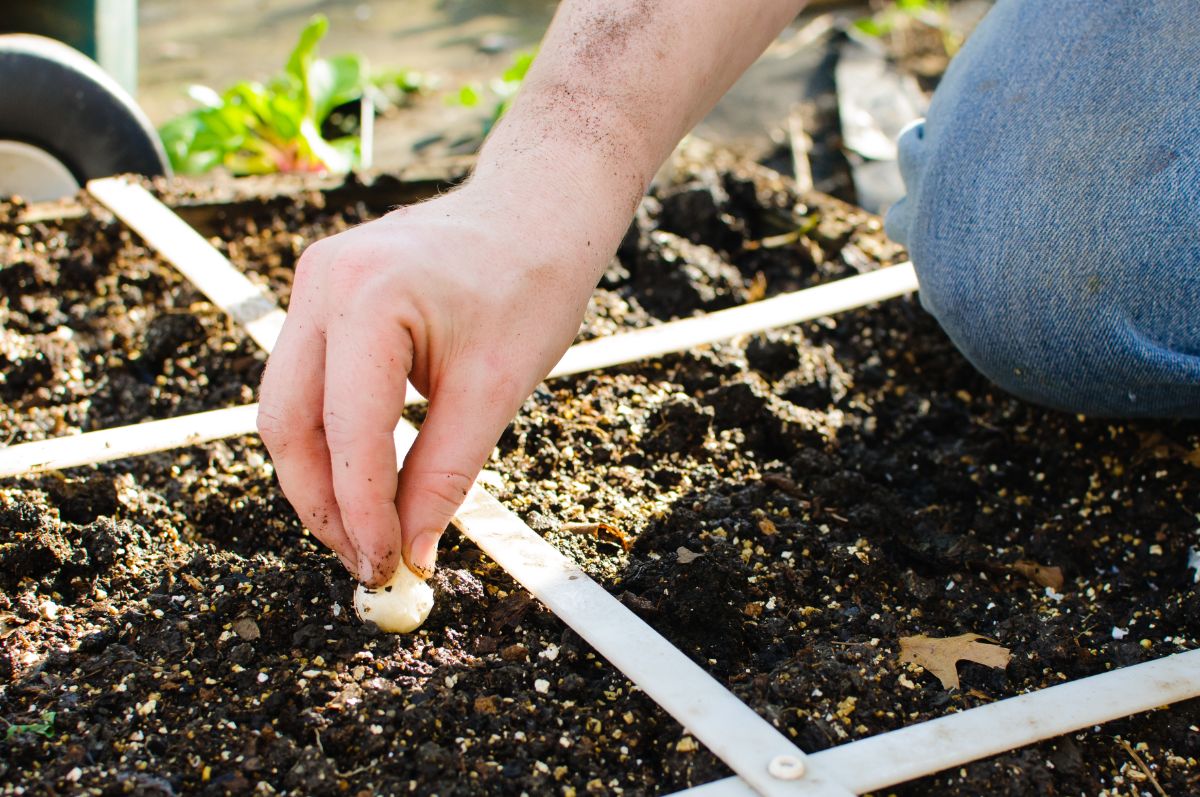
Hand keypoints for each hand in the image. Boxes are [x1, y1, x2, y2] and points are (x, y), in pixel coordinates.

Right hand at [257, 179, 606, 585]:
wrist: (538, 208)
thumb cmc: (531, 282)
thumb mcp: (496, 388)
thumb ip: (445, 473)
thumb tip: (413, 551)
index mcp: (367, 296)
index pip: (348, 430)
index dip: (361, 511)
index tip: (386, 566)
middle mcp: (323, 282)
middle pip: (288, 421)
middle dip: (321, 502)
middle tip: (366, 559)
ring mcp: (315, 282)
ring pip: (289, 405)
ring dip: (321, 474)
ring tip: (367, 529)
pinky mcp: (324, 293)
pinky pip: (309, 379)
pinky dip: (332, 434)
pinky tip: (367, 475)